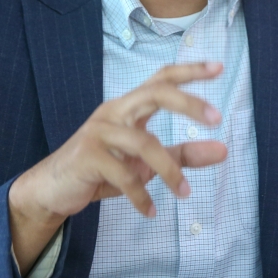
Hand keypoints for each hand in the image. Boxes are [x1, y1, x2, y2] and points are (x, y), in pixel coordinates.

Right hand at [9, 62, 227, 273]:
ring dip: (169, 170)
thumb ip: (183, 155)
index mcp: (129, 107)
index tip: (219, 67)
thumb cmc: (103, 169)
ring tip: (185, 193)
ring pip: (144, 143)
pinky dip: (141, 195)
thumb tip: (224, 150)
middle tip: (216, 118)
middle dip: (187, 102)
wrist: (52, 189)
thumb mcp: (146, 163)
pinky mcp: (88, 156)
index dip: (189, 71)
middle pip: (155, 93)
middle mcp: (115, 111)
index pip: (161, 78)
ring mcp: (99, 131)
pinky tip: (151, 210)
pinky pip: (123, 174)